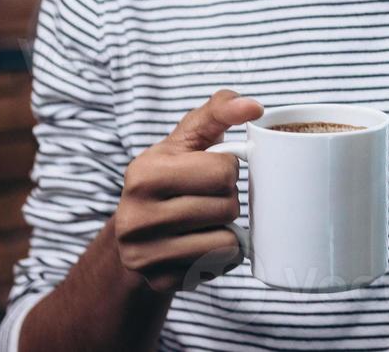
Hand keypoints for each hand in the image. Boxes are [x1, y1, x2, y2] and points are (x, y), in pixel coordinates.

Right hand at [113, 89, 262, 293]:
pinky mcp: (159, 281)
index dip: (227, 169)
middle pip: (227, 207)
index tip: (210, 171)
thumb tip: (254, 106)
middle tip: (210, 197)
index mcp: (143, 174)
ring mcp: (144, 255)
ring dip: (228, 228)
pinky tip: (202, 242)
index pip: (223, 171)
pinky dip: (221, 254)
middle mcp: (135, 218)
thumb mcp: (187, 138)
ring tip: (208, 220)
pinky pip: (219, 267)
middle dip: (229, 199)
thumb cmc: (172, 174)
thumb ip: (218, 111)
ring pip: (226, 241)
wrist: (138, 229)